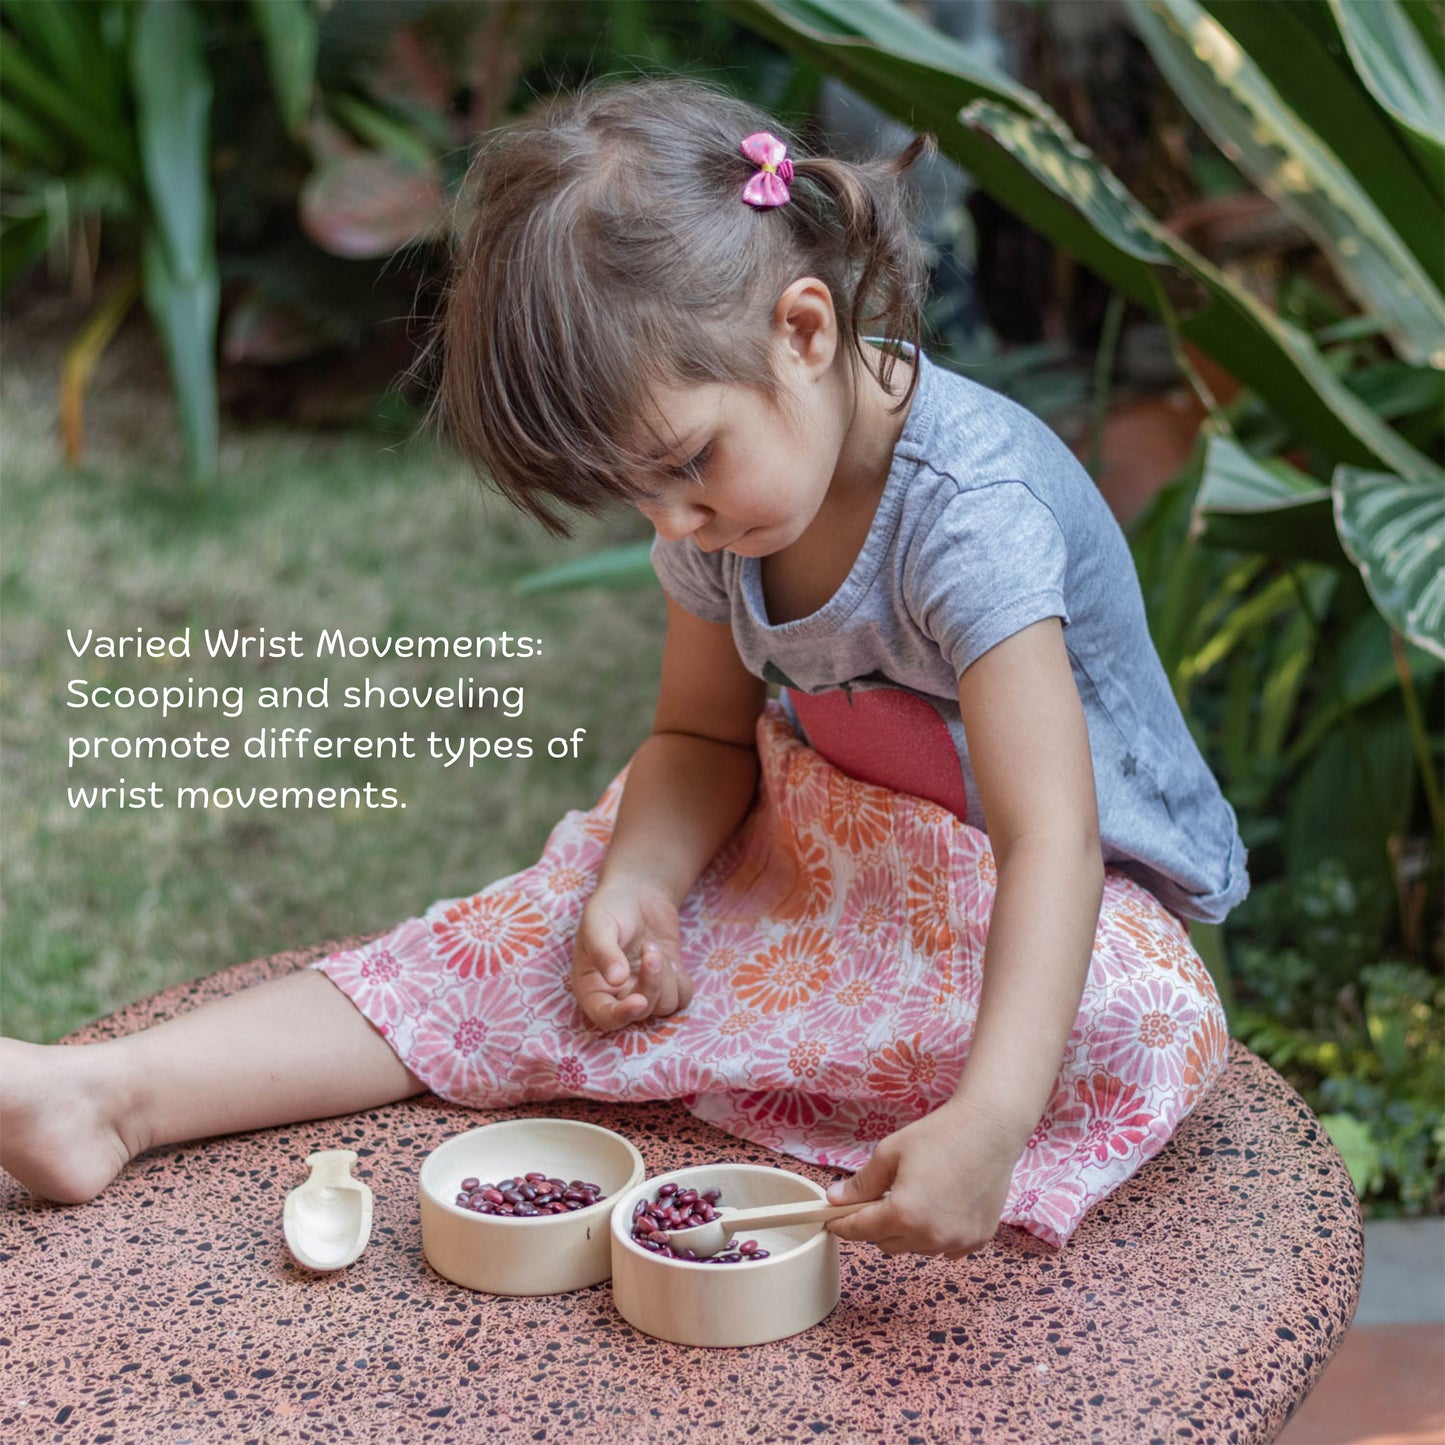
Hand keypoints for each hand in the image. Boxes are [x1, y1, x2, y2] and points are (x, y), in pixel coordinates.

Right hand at [572, 880, 693, 1030]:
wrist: (638, 893)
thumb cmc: (610, 907)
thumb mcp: (598, 924)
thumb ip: (604, 952)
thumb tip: (616, 980)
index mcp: (592, 987)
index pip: (605, 1017)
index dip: (622, 1015)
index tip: (639, 1001)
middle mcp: (617, 995)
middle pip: (642, 1011)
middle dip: (651, 982)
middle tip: (650, 949)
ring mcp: (644, 990)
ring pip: (665, 1006)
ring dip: (666, 976)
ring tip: (653, 947)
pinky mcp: (667, 983)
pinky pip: (682, 998)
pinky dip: (681, 979)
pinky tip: (669, 957)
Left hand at [823, 1097, 1022, 1257]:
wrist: (990, 1130)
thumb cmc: (939, 1135)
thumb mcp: (890, 1153)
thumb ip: (862, 1183)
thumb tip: (836, 1199)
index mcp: (904, 1214)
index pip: (861, 1231)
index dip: (843, 1224)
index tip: (833, 1220)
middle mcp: (931, 1237)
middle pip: (887, 1244)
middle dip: (877, 1224)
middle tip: (881, 1198)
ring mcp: (957, 1242)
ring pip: (916, 1248)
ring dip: (908, 1231)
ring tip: (916, 1196)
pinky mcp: (978, 1240)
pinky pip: (945, 1248)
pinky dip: (936, 1234)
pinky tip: (941, 1206)